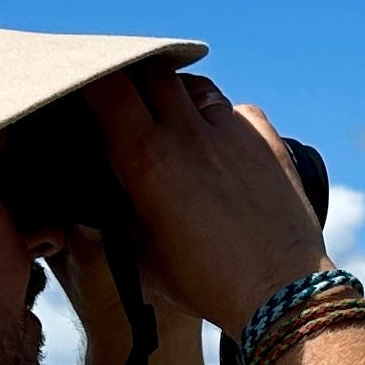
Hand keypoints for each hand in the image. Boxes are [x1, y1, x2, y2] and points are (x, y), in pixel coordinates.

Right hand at [81, 62, 330, 335]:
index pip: (106, 87)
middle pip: (152, 72)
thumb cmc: (207, 284)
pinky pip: (238, 111)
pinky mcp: (269, 141)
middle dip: (134, 78)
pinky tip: (221, 142)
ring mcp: (233, 132)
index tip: (83, 87)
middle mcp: (189, 133)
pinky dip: (224, 119)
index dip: (90, 80)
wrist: (280, 293)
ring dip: (179, 95)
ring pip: (196, 86)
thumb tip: (99, 210)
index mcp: (146, 157)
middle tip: (127, 96)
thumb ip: (117, 222)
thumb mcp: (142, 258)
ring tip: (174, 117)